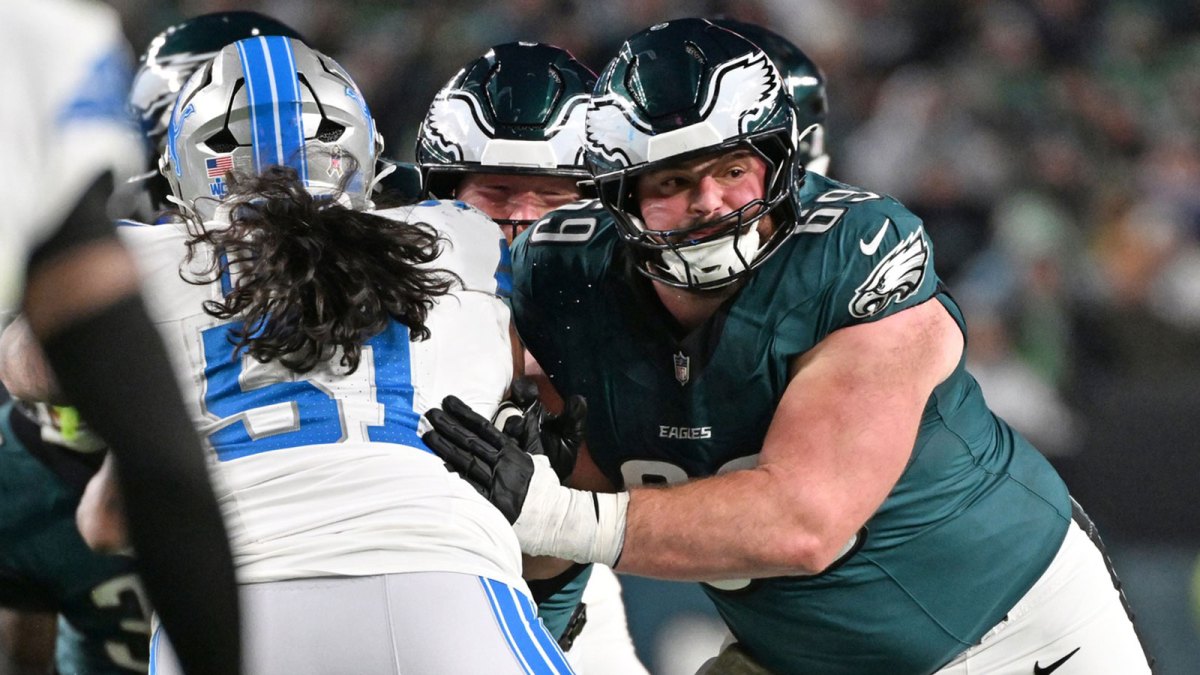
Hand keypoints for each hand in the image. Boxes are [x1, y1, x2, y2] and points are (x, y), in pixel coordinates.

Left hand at [424, 396, 628, 565]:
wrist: (555, 519)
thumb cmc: (546, 488)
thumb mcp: (540, 456)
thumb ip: (528, 435)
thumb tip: (525, 414)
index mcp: (513, 453)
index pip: (484, 428)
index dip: (465, 414)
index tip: (448, 401)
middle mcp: (503, 467)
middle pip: (470, 442)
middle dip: (448, 426)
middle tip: (429, 413)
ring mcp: (496, 486)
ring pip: (465, 462)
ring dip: (444, 447)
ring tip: (427, 434)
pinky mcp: (491, 507)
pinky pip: (467, 489)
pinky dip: (452, 478)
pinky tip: (435, 468)